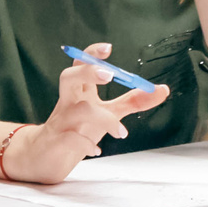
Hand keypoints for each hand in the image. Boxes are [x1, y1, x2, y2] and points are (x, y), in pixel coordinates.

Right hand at [4, 44, 167, 183]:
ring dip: (103, 119)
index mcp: (79, 90)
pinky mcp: (58, 141)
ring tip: (122, 133)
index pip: (80, 63)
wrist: (45, 157)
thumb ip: (133, 101)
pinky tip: (97, 150)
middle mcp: (68, 102)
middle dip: (86, 71)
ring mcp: (61, 121)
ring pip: (78, 110)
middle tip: (108, 75)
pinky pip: (72, 138)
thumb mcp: (108, 112)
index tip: (108, 48)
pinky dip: (86, 144)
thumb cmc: (78, 128)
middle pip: (69, 76)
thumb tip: (162, 89)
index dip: (92, 54)